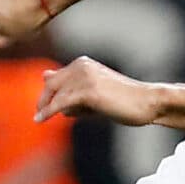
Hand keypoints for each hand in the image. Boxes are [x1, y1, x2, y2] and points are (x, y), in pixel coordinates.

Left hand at [33, 55, 162, 125]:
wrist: (147, 102)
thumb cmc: (123, 101)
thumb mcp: (94, 93)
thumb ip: (72, 88)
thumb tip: (44, 77)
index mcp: (84, 64)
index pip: (57, 77)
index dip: (48, 92)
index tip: (41, 106)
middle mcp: (82, 66)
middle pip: (52, 84)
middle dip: (43, 99)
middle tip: (37, 114)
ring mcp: (85, 78)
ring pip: (55, 93)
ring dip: (46, 108)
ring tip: (38, 119)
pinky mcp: (88, 92)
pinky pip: (61, 102)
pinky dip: (49, 111)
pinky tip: (40, 119)